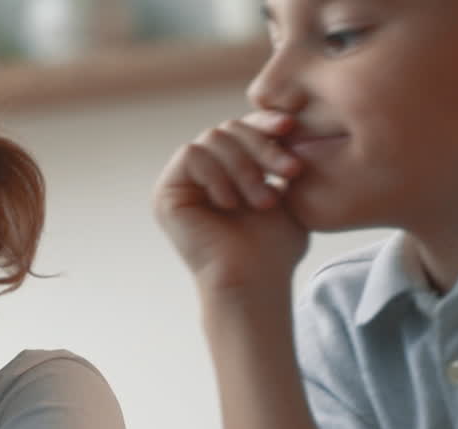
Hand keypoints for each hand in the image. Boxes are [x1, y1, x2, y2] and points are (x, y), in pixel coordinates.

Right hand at [154, 111, 309, 295]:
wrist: (255, 281)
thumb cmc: (275, 248)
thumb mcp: (285, 189)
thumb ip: (277, 155)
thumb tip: (286, 118)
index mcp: (226, 171)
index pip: (242, 128)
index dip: (265, 122)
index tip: (292, 128)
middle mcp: (200, 174)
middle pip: (228, 127)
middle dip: (262, 146)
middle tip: (290, 173)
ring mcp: (180, 183)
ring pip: (212, 137)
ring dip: (245, 166)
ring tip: (264, 200)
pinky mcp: (165, 194)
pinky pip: (191, 155)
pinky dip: (217, 174)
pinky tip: (230, 203)